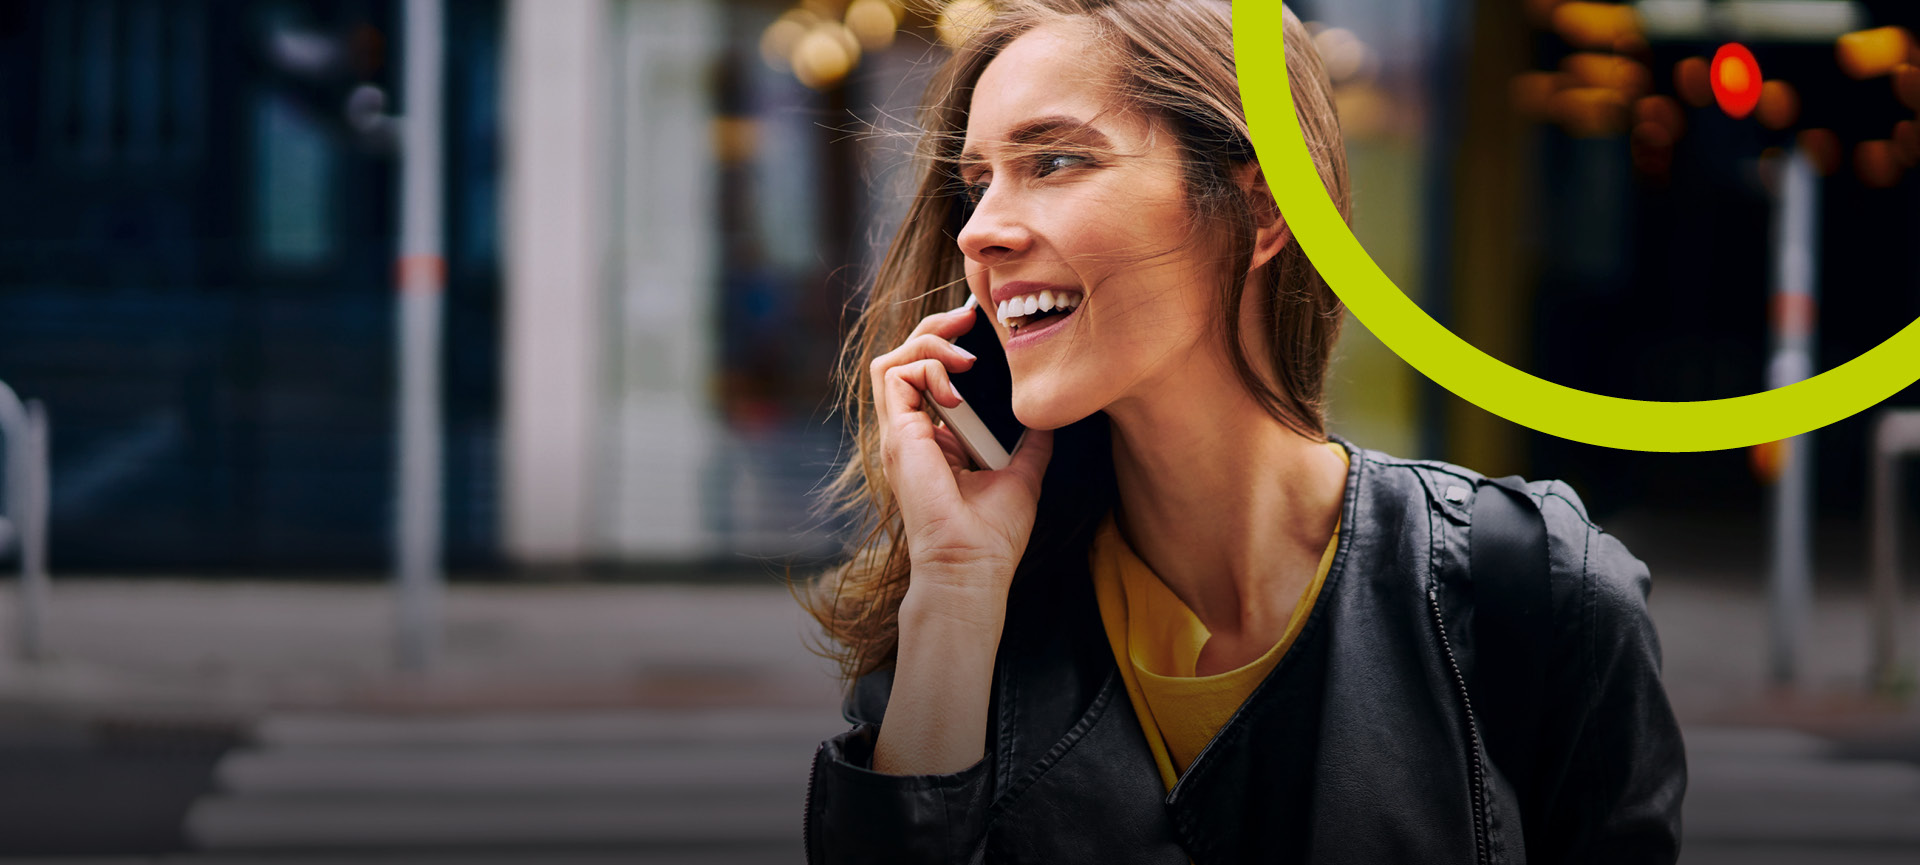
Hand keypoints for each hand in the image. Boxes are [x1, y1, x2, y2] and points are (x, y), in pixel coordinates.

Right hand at [869, 304, 1054, 607]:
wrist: (972, 565)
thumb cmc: (992, 534)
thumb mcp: (1022, 474)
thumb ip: (1031, 442)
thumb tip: (1050, 415)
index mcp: (934, 441)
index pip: (927, 377)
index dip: (948, 346)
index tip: (982, 330)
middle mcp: (911, 433)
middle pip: (904, 359)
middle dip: (934, 329)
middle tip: (969, 317)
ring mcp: (899, 434)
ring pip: (891, 360)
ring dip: (928, 343)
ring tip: (964, 353)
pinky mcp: (897, 436)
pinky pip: (894, 376)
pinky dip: (925, 368)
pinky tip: (956, 386)